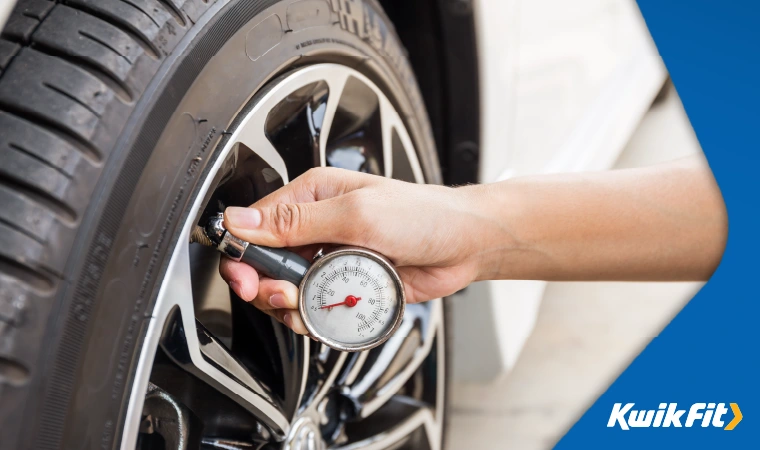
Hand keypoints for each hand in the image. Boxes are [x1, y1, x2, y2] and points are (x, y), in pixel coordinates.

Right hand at [219, 167, 488, 333]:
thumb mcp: (356, 213)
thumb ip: (297, 221)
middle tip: (283, 295)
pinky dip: (315, 316)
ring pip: (287, 290)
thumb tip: (242, 220)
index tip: (247, 278)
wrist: (464, 244)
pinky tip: (327, 314)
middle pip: (266, 264)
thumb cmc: (422, 215)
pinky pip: (315, 306)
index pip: (255, 225)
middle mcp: (316, 227)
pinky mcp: (345, 284)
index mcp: (312, 197)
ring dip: (291, 305)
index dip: (243, 255)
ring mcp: (330, 258)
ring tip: (308, 305)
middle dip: (267, 285)